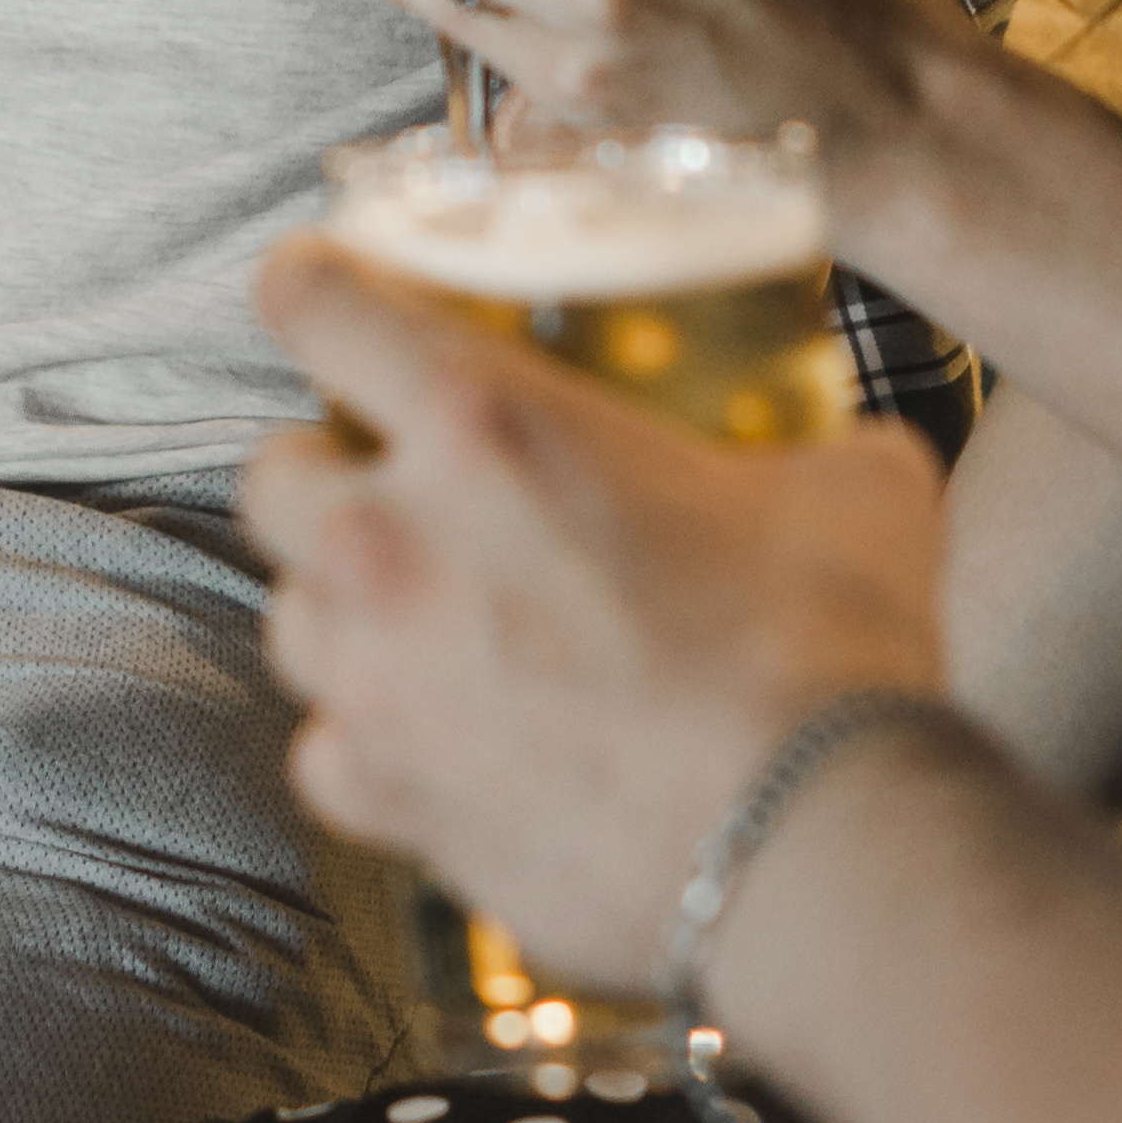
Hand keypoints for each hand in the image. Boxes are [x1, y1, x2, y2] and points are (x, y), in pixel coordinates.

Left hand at [246, 232, 957, 994]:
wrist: (810, 838)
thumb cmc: (823, 648)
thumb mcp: (845, 488)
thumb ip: (812, 448)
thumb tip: (850, 457)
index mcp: (481, 421)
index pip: (318, 302)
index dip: (311, 284)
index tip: (320, 288)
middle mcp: (391, 539)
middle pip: (271, 474)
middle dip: (322, 471)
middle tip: (400, 489)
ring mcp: (375, 679)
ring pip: (287, 617)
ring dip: (342, 610)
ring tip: (425, 625)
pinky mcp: (388, 800)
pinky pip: (327, 754)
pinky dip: (371, 747)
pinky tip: (441, 747)